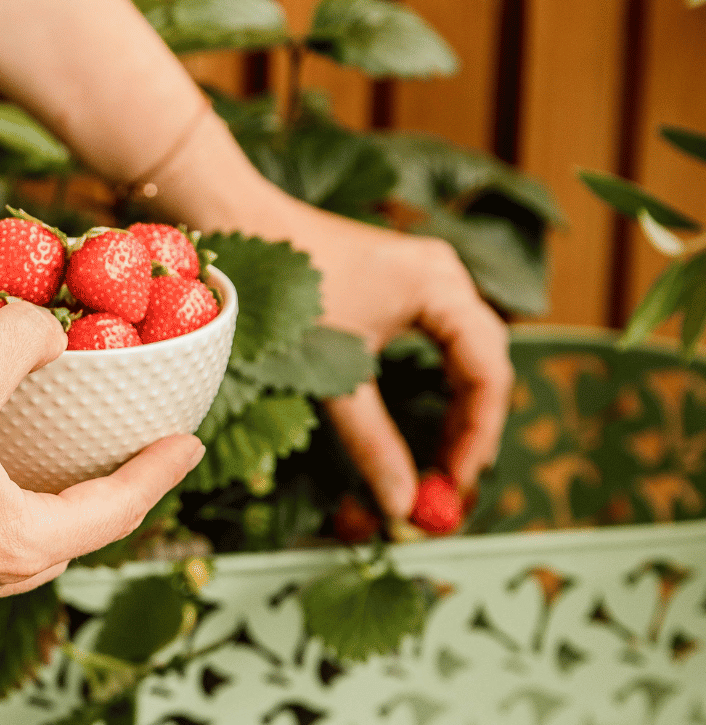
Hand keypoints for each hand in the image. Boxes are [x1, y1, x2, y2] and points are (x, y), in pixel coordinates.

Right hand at [0, 300, 204, 620]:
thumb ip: (21, 342)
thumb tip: (45, 330)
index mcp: (16, 544)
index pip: (114, 512)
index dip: (157, 474)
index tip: (188, 447)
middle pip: (58, 546)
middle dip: (92, 508)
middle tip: (110, 466)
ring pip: (0, 558)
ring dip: (26, 520)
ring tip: (33, 480)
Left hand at [287, 206, 512, 519]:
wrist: (238, 222)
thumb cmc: (282, 290)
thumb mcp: (331, 372)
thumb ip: (371, 439)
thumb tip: (400, 502)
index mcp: (441, 287)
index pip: (488, 373)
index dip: (478, 438)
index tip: (453, 488)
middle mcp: (444, 278)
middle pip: (484, 367)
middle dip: (469, 432)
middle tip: (447, 489)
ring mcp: (424, 280)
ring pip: (464, 359)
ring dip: (454, 414)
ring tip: (437, 467)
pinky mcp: (399, 289)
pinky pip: (438, 347)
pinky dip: (433, 390)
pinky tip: (421, 426)